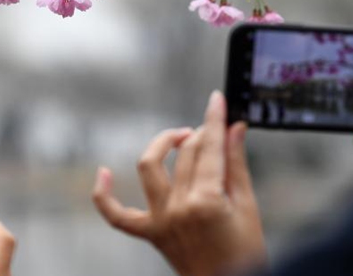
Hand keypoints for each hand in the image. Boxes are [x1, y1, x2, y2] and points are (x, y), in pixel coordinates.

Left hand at [93, 91, 265, 275]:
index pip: (210, 148)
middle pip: (185, 154)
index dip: (214, 118)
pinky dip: (104, 194)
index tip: (216, 99)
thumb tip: (234, 128)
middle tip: (213, 129)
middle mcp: (179, 208)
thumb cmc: (245, 253)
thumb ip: (237, 164)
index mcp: (207, 201)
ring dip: (162, 145)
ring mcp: (160, 221)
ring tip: (179, 139)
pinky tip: (104, 172)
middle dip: (200, 134)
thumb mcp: (248, 206)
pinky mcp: (149, 234)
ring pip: (149, 167)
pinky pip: (115, 214)